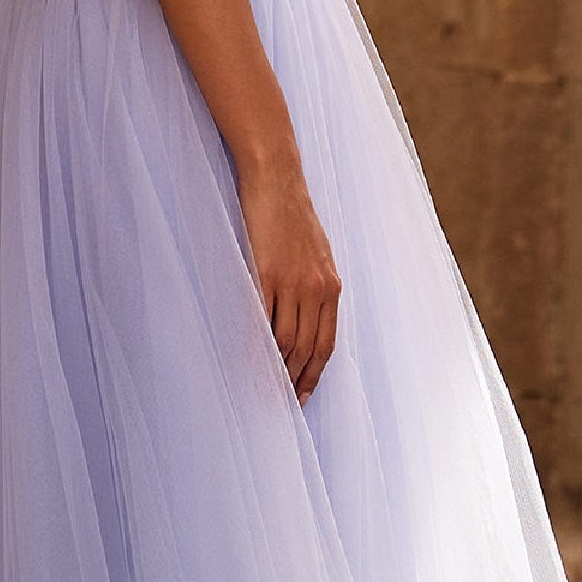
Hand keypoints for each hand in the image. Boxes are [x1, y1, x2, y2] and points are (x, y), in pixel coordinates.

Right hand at [236, 157, 341, 403]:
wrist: (277, 180)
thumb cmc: (292, 215)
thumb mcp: (315, 254)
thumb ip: (314, 287)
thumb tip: (304, 318)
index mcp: (332, 286)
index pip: (326, 342)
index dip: (314, 372)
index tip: (303, 393)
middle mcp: (317, 288)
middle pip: (307, 348)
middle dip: (295, 378)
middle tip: (282, 400)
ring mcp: (292, 282)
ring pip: (286, 339)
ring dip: (276, 366)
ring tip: (265, 384)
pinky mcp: (267, 273)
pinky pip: (263, 317)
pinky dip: (257, 341)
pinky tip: (250, 355)